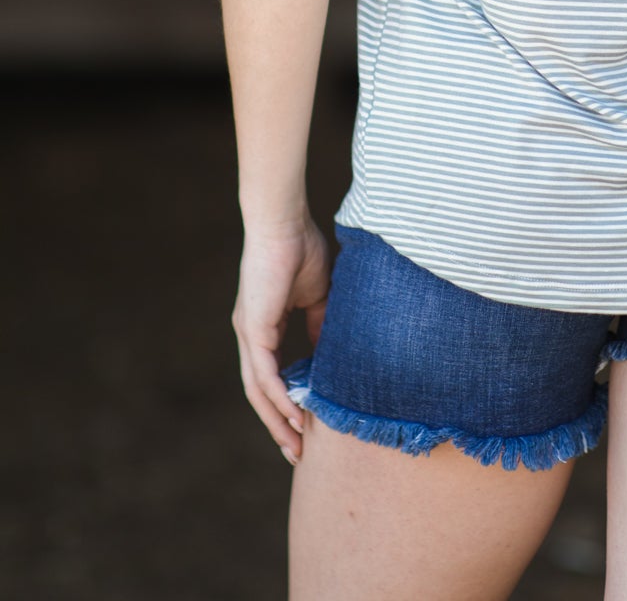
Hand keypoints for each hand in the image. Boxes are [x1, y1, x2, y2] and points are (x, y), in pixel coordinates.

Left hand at [231, 212, 330, 462]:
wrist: (284, 221)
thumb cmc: (300, 248)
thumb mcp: (317, 295)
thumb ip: (319, 324)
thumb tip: (329, 352)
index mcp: (262, 329)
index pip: (270, 377)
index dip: (285, 404)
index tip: (306, 427)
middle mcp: (250, 337)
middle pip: (260, 394)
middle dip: (278, 425)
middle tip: (297, 453)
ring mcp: (248, 334)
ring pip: (259, 391)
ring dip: (276, 420)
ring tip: (296, 445)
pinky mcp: (253, 328)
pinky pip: (263, 373)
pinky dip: (278, 397)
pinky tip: (294, 414)